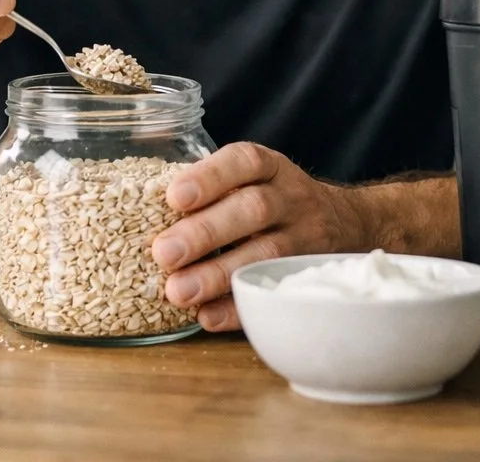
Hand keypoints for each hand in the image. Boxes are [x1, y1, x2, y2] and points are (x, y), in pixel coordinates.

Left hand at [150, 142, 371, 332]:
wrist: (345, 223)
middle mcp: (291, 198)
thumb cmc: (273, 199)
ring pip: (265, 255)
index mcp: (269, 167)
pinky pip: (274, 293)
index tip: (175, 196)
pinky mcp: (306, 276)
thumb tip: (134, 204)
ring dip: (218, 274)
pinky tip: (206, 317)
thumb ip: (210, 185)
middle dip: (206, 232)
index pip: (243, 162)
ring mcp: (305, 238)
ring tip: (178, 292)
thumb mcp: (253, 177)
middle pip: (252, 210)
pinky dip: (238, 308)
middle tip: (164, 252)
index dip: (210, 177)